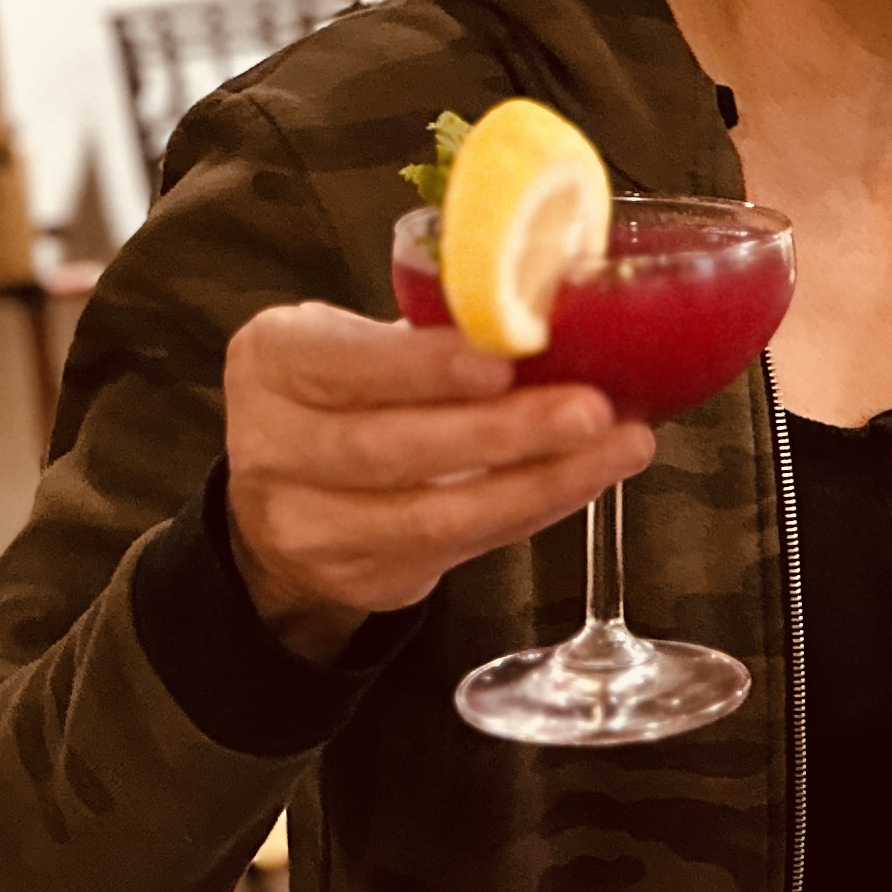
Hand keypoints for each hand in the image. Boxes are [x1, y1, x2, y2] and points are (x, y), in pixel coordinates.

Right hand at [223, 303, 654, 662]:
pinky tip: (584, 479)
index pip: (347, 363)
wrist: (286, 496)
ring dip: (540, 482)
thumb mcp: (357, 341)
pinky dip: (534, 510)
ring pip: (434, 515)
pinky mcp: (362, 577)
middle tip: (589, 408)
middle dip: (502, 432)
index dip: (426, 368)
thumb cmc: (345, 394)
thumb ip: (432, 331)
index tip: (504, 360)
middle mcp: (275, 448)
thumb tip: (554, 314)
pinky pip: (464, 546)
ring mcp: (311, 526)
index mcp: (273, 362)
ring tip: (617, 448)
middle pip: (392, 449)